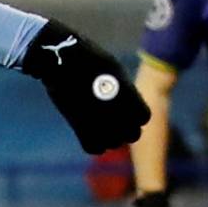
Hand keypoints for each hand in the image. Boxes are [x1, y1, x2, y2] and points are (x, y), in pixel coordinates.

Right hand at [20, 18, 149, 153]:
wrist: (64, 60)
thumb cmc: (89, 59)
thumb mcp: (116, 71)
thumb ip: (126, 91)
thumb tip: (126, 105)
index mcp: (130, 99)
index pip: (143, 117)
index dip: (136, 114)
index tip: (127, 108)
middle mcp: (119, 115)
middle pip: (133, 134)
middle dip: (125, 128)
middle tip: (113, 118)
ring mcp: (101, 124)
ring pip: (114, 143)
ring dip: (110, 137)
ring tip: (100, 123)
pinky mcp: (81, 129)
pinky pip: (94, 148)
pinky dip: (93, 142)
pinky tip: (88, 130)